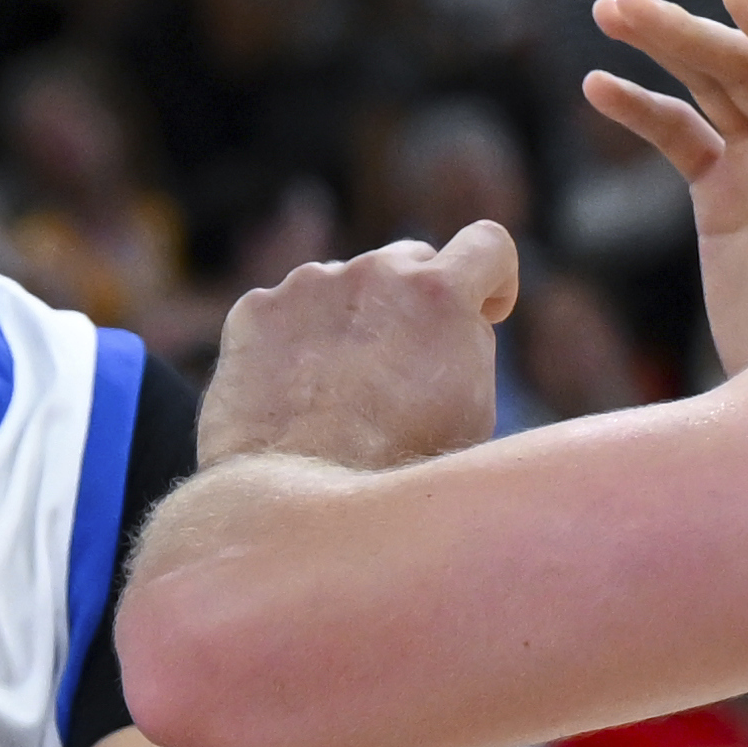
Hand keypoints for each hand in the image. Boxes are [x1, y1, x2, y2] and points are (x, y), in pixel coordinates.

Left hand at [199, 224, 516, 471]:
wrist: (296, 502)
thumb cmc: (397, 470)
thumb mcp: (472, 412)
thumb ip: (469, 345)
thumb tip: (460, 320)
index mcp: (439, 293)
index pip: (488, 244)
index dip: (491, 282)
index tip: (482, 314)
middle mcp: (373, 272)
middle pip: (411, 262)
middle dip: (415, 304)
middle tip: (404, 368)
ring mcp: (307, 285)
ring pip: (346, 286)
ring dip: (353, 322)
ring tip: (341, 395)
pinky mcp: (256, 309)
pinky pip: (288, 312)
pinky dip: (296, 343)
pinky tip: (295, 396)